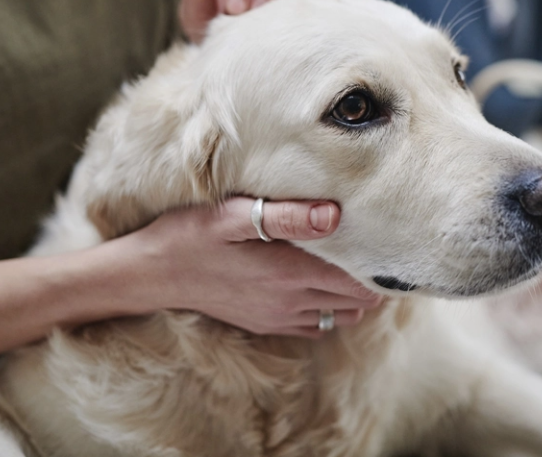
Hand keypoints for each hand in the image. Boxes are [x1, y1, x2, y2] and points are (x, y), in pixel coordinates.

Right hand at [129, 197, 380, 337]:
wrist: (152, 274)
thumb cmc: (190, 234)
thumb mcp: (232, 216)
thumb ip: (286, 216)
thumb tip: (336, 214)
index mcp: (289, 272)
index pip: (359, 281)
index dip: (380, 266)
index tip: (389, 241)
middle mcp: (290, 301)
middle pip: (357, 300)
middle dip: (374, 278)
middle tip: (380, 248)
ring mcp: (279, 316)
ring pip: (341, 316)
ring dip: (355, 295)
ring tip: (356, 264)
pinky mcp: (267, 323)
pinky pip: (315, 326)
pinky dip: (331, 310)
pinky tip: (325, 285)